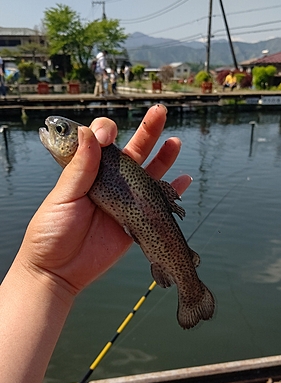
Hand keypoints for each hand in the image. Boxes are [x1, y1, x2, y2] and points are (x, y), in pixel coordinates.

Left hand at [18, 104, 191, 295]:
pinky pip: (158, 204)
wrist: (59, 271)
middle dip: (147, 131)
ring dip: (163, 157)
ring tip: (175, 141)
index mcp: (87, 172)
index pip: (102, 142)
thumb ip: (81, 167)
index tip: (108, 136)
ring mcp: (124, 201)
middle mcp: (108, 182)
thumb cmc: (51, 232)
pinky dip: (173, 192)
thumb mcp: (63, 196)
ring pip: (148, 173)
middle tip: (160, 111)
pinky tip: (184, 179)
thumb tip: (90, 133)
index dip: (107, 132)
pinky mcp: (135, 222)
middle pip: (132, 151)